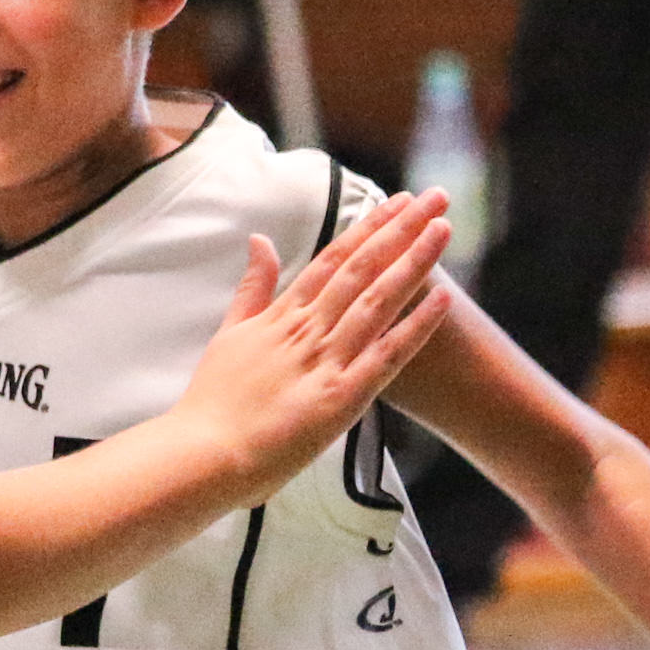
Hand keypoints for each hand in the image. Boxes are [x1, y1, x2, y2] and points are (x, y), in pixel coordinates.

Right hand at [179, 192, 453, 494]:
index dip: (370, 227)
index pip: (334, 259)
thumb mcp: (229, 333)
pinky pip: (387, 355)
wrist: (205, 452)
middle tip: (435, 198)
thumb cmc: (213, 402)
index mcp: (282, 315)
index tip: (399, 202)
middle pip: (363, 268)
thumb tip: (259, 241)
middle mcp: (308, 330)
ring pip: (378, 301)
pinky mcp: (342, 398)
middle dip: (401, 229)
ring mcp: (326, 361)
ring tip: (444, 229)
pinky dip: (416, 326)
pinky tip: (442, 298)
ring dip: (414, 262)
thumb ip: (251, 288)